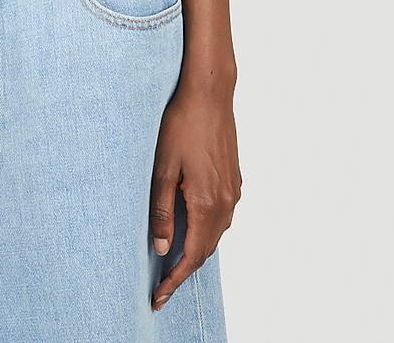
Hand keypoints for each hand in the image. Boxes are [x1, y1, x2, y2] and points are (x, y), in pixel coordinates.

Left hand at [149, 82, 241, 310]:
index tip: (158, 298)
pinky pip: (221, 217)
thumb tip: (162, 247)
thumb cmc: (182, 125)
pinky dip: (206, 230)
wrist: (209, 94)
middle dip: (184, 270)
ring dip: (196, 250)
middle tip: (161, 285)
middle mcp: (225, 203)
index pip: (191, 257)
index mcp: (206, 203)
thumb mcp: (162, 168)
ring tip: (173, 258)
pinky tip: (191, 225)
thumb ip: (162, 211)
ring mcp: (233, 192)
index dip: (174, 281)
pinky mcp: (234, 180)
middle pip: (205, 250)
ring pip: (215, 234)